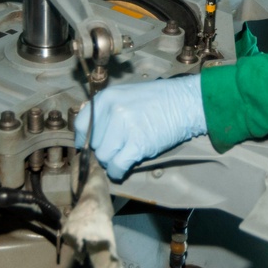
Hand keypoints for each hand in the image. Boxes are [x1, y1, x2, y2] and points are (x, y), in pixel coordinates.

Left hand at [74, 75, 207, 179]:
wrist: (186, 103)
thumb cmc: (160, 100)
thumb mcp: (127, 95)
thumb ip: (108, 111)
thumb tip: (94, 135)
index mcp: (107, 98)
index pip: (81, 125)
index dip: (85, 140)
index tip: (89, 147)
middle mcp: (112, 111)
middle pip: (94, 144)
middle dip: (104, 150)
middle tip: (117, 150)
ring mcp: (124, 127)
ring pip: (104, 157)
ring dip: (112, 161)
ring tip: (123, 157)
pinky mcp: (137, 144)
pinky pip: (117, 166)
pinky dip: (119, 171)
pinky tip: (124, 169)